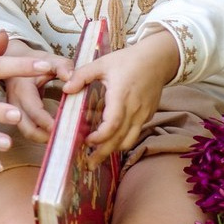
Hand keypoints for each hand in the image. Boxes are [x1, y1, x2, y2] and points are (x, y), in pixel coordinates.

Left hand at [64, 28, 178, 162]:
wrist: (157, 59)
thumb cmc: (128, 60)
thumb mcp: (102, 63)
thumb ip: (82, 75)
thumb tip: (65, 89)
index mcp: (121, 95)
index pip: (113, 124)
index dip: (101, 136)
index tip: (87, 141)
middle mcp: (134, 109)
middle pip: (120, 139)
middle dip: (104, 153)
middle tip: (88, 164)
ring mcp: (143, 114)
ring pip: (129, 140)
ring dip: (114, 150)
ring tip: (98, 156)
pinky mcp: (147, 116)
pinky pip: (135, 133)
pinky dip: (122, 140)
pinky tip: (111, 141)